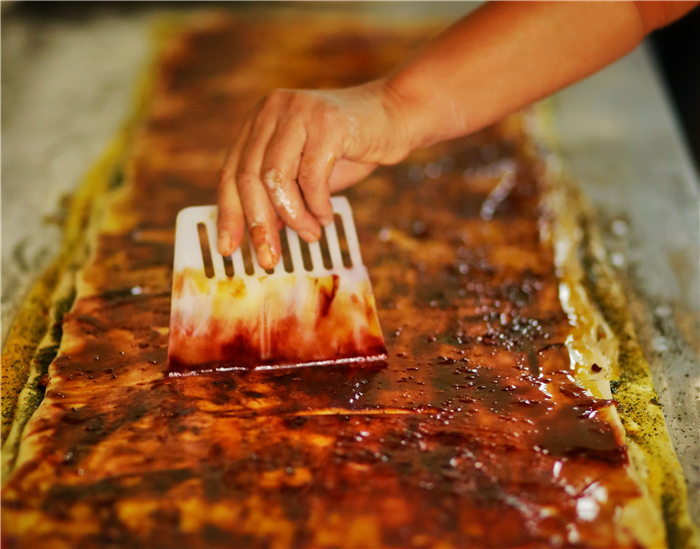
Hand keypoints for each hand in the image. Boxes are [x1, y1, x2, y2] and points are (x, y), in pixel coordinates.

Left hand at [217, 79, 409, 267]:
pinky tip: (326, 216)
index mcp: (259, 121)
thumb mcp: (305, 171)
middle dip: (258, 224)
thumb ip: (280, 194)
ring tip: (310, 234)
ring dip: (293, 217)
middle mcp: (273, 110)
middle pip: (249, 177)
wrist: (393, 116)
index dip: (229, 214)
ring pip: (276, 178)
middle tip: (269, 257)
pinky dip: (317, 205)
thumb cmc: (348, 148)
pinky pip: (312, 177)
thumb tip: (261, 234)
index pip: (231, 172)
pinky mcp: (328, 122)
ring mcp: (299, 112)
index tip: (228, 248)